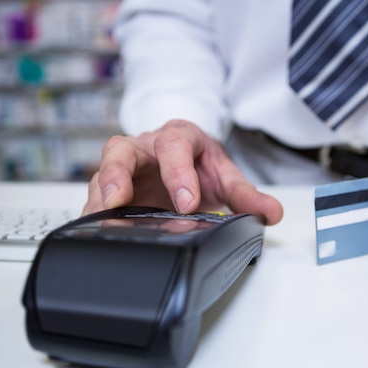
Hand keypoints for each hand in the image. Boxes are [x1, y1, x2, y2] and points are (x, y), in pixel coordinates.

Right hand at [83, 119, 283, 224]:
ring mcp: (125, 168)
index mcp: (179, 138)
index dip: (178, 172)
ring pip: (102, 172)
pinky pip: (97, 197)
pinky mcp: (112, 189)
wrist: (185, 162)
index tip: (187, 203)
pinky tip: (96, 230)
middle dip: (117, 172)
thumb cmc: (201, 165)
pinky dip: (95, 214)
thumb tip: (271, 212)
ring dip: (100, 195)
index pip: (174, 146)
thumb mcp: (225, 176)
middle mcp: (145, 148)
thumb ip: (247, 195)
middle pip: (122, 149)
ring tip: (102, 217)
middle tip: (119, 198)